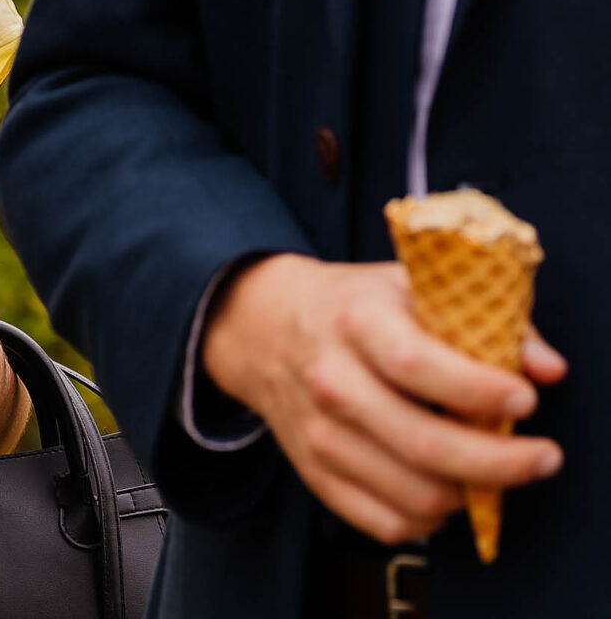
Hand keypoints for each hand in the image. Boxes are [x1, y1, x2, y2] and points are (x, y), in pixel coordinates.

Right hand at [203, 254, 567, 544]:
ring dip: (468, 493)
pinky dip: (427, 520)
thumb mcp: (410, 286)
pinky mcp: (312, 471)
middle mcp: (330, 380)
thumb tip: (546, 369)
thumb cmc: (350, 305)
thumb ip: (486, 321)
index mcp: (356, 321)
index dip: (480, 391)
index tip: (524, 400)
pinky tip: (442, 490)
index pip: (418, 365)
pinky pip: (383, 522)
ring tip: (488, 471)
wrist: (262, 326)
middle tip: (540, 457)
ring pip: (412, 495)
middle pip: (423, 444)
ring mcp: (318, 432)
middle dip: (500, 462)